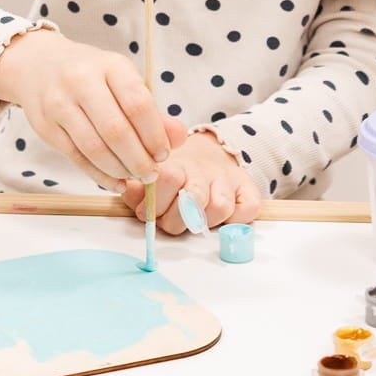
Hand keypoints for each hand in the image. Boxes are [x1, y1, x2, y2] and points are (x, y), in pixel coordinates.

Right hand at [0, 29, 181, 183]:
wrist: (38, 65)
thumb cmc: (91, 75)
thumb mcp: (122, 80)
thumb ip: (152, 110)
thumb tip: (178, 138)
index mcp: (109, 66)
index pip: (138, 103)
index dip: (154, 134)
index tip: (164, 153)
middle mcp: (81, 81)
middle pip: (115, 130)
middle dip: (138, 159)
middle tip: (151, 173)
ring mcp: (59, 104)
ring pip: (94, 148)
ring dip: (120, 169)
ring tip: (134, 177)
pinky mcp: (45, 126)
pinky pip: (76, 158)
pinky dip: (99, 175)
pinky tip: (115, 181)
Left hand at [121, 131, 259, 234]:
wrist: (208, 154)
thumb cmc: (176, 175)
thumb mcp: (151, 178)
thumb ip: (136, 188)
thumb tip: (128, 191)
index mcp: (177, 165)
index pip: (168, 178)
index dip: (156, 203)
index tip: (148, 212)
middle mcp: (203, 172)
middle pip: (193, 198)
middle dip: (176, 219)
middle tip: (169, 221)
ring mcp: (227, 182)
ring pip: (220, 207)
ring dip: (204, 221)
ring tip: (194, 220)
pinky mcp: (248, 191)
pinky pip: (248, 209)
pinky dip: (237, 219)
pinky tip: (222, 219)